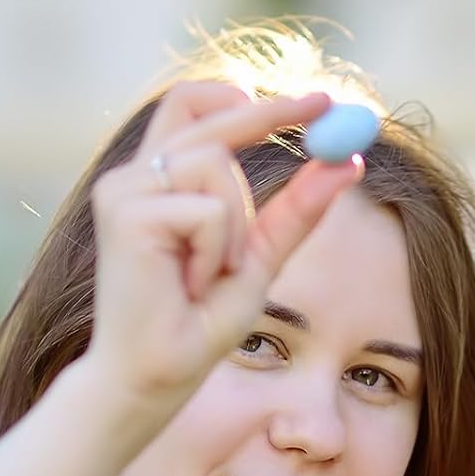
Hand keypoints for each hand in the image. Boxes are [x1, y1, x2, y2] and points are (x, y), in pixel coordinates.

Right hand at [84, 81, 361, 415]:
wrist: (157, 375)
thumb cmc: (199, 322)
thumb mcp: (260, 257)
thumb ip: (296, 210)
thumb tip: (349, 160)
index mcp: (160, 182)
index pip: (198, 111)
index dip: (250, 100)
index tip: (314, 100)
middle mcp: (135, 177)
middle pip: (210, 119)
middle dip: (273, 113)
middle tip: (327, 102)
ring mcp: (125, 190)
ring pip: (217, 165)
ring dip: (236, 227)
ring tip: (209, 274)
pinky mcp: (126, 211)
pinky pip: (209, 209)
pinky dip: (218, 250)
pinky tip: (191, 284)